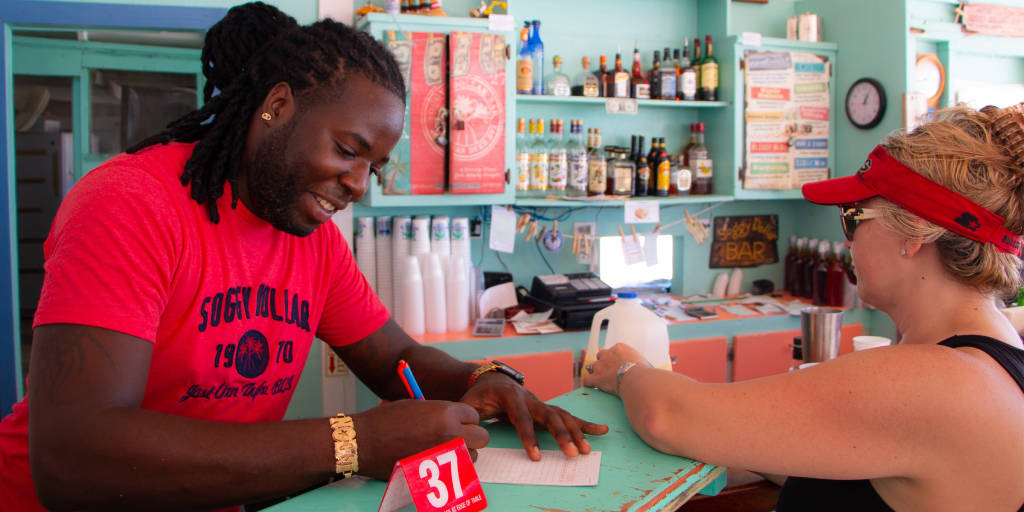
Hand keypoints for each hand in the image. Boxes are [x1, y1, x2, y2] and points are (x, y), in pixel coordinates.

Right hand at [350, 400, 488, 479]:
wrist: (365, 441)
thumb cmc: (386, 420)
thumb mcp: (417, 405)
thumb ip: (439, 412)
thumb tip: (452, 419)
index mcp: (446, 412)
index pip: (474, 416)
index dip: (465, 420)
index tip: (456, 423)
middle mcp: (451, 432)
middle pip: (482, 437)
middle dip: (471, 437)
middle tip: (456, 438)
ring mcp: (446, 455)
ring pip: (473, 456)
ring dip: (463, 454)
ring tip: (443, 452)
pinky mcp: (437, 473)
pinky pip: (458, 471)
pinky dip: (451, 469)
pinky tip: (437, 464)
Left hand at [460, 372, 608, 460]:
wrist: (489, 379)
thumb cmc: (478, 394)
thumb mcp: (468, 403)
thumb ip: (467, 415)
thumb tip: (466, 431)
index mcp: (510, 396)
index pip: (521, 418)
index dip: (529, 437)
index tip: (536, 456)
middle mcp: (530, 397)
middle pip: (550, 415)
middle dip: (562, 435)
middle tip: (572, 454)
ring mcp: (541, 402)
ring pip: (562, 416)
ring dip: (577, 432)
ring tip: (588, 449)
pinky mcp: (547, 409)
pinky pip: (568, 416)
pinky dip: (585, 424)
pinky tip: (602, 430)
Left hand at [581, 344, 651, 395]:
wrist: (638, 379)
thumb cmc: (644, 372)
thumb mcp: (642, 361)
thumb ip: (637, 361)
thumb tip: (642, 368)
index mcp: (619, 348)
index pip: (612, 350)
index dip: (613, 358)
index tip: (616, 364)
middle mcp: (608, 354)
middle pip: (600, 355)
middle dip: (603, 363)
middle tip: (608, 371)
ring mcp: (600, 366)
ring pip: (591, 366)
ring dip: (595, 372)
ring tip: (599, 379)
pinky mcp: (596, 378)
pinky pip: (587, 380)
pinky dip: (589, 384)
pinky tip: (593, 388)